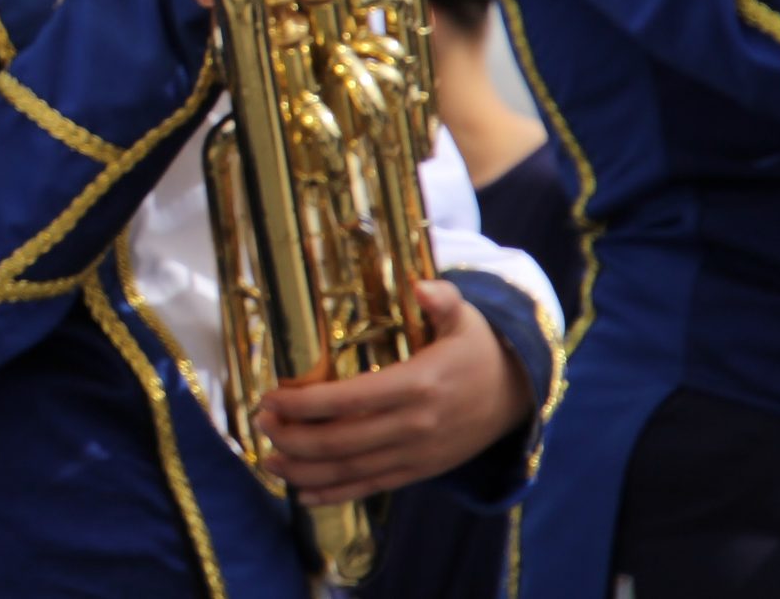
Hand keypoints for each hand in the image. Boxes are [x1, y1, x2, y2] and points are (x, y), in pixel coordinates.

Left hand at [254, 280, 534, 503]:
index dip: (306, 403)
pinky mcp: (420, 471)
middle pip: (343, 442)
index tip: (272, 397)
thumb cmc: (479, 350)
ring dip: (305, 470)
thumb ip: (443, 299)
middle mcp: (415, 426)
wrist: (518, 397)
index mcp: (418, 386)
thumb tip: (421, 286)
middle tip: (261, 422)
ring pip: (353, 470)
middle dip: (294, 437)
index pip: (351, 400)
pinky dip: (336, 494)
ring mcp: (417, 454)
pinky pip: (373, 487)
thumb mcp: (467, 318)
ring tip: (268, 460)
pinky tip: (303, 493)